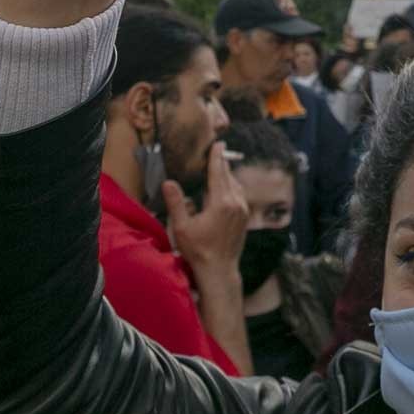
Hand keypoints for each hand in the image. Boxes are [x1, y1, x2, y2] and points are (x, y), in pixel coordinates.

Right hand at [164, 143, 248, 273]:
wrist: (220, 270)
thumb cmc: (198, 250)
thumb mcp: (182, 227)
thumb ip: (176, 203)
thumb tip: (168, 182)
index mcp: (221, 203)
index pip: (218, 173)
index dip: (216, 157)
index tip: (217, 144)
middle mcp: (235, 203)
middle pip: (228, 176)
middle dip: (222, 163)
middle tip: (217, 150)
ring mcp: (243, 210)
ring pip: (236, 185)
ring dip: (227, 175)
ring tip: (219, 167)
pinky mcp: (245, 218)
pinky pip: (240, 195)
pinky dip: (232, 187)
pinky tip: (225, 188)